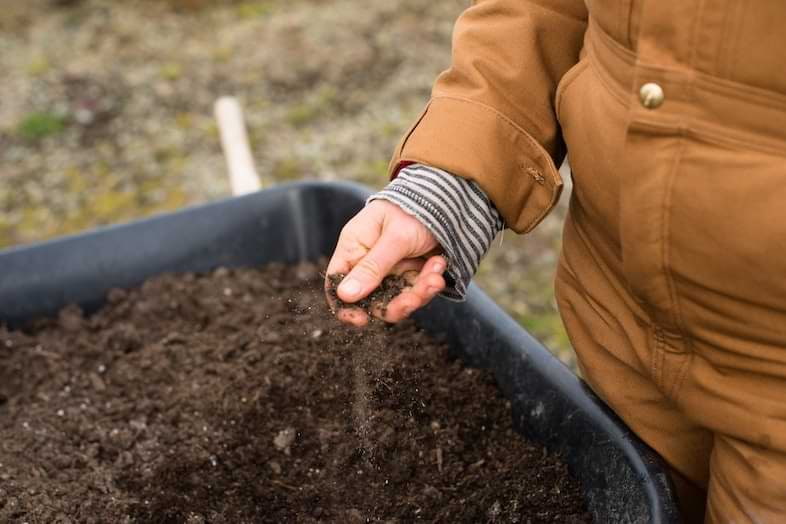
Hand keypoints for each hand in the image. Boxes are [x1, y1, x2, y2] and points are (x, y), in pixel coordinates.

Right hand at [325, 200, 446, 325]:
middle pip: (372, 299)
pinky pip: (416, 291)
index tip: (361, 320)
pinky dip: (430, 281)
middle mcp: (368, 262)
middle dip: (396, 303)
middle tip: (415, 299)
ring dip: (419, 292)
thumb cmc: (412, 210)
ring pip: (397, 299)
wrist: (445, 199)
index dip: (344, 305)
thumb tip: (344, 296)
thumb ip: (372, 267)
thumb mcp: (394, 238)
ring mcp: (390, 270)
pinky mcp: (410, 274)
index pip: (337, 282)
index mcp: (354, 247)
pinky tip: (439, 263)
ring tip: (436, 277)